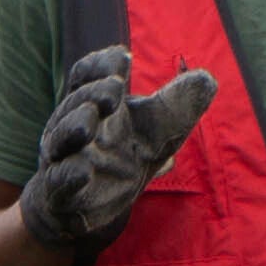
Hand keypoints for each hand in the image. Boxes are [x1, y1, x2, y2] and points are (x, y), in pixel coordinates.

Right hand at [11, 49, 217, 258]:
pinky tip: (82, 172)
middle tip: (114, 92)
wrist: (89, 207)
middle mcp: (72, 126)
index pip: (88, 74)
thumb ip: (178, 106)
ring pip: (60, 139)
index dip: (102, 65)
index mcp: (93, 103)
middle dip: (92, 94)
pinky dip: (69, 175)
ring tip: (89, 126)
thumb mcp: (157, 130)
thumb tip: (207, 79)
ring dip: (73, 129)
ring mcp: (62, 159)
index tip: (123, 58)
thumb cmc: (125, 157)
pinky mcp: (60, 193)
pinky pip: (59, 181)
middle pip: (76, 102)